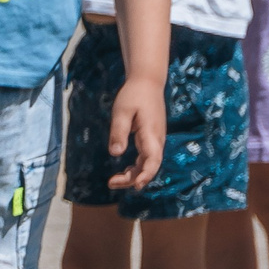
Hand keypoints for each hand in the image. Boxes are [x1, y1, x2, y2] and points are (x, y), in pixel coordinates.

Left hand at [104, 76, 164, 190]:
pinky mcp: (152, 139)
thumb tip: (115, 153)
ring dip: (134, 175)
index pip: (153, 160)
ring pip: (148, 164)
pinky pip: (147, 158)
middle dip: (133, 179)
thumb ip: (119, 132)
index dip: (146, 175)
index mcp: (151, 133)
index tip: (136, 185)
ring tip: (113, 181)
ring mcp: (156, 140)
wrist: (148, 82)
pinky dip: (137, 167)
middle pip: (149, 166)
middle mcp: (157, 140)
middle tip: (111, 183)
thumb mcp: (121, 112)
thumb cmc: (133, 95)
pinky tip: (125, 171)